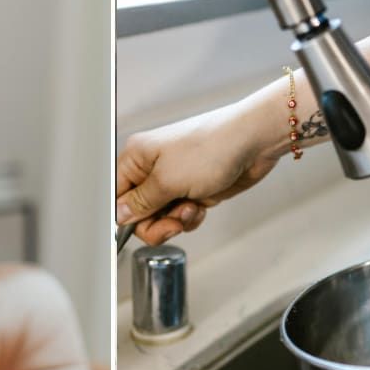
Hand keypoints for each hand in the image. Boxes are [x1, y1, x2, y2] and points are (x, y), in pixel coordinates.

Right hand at [115, 102, 291, 245]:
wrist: (253, 142)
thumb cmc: (212, 146)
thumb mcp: (168, 181)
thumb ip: (141, 202)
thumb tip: (119, 215)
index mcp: (137, 157)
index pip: (116, 196)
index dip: (125, 217)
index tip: (138, 227)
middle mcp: (152, 168)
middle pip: (138, 212)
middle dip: (156, 223)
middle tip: (172, 222)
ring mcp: (173, 179)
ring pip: (161, 217)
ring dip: (176, 220)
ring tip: (191, 208)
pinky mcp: (192, 189)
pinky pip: (180, 215)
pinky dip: (190, 217)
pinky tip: (201, 207)